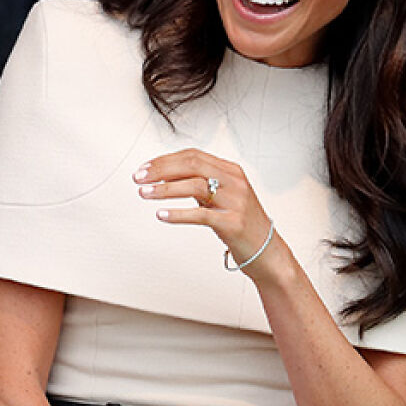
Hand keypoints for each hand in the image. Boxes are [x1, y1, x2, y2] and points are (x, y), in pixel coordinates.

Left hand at [134, 148, 273, 271]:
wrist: (266, 250)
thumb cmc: (241, 223)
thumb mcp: (222, 196)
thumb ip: (200, 183)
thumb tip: (166, 175)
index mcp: (231, 171)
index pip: (193, 156)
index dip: (165, 160)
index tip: (145, 168)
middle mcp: (235, 182)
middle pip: (193, 165)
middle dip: (161, 169)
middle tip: (139, 177)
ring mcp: (235, 201)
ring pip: (195, 185)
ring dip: (165, 189)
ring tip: (145, 193)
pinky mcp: (233, 222)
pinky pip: (201, 215)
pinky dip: (178, 214)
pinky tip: (162, 215)